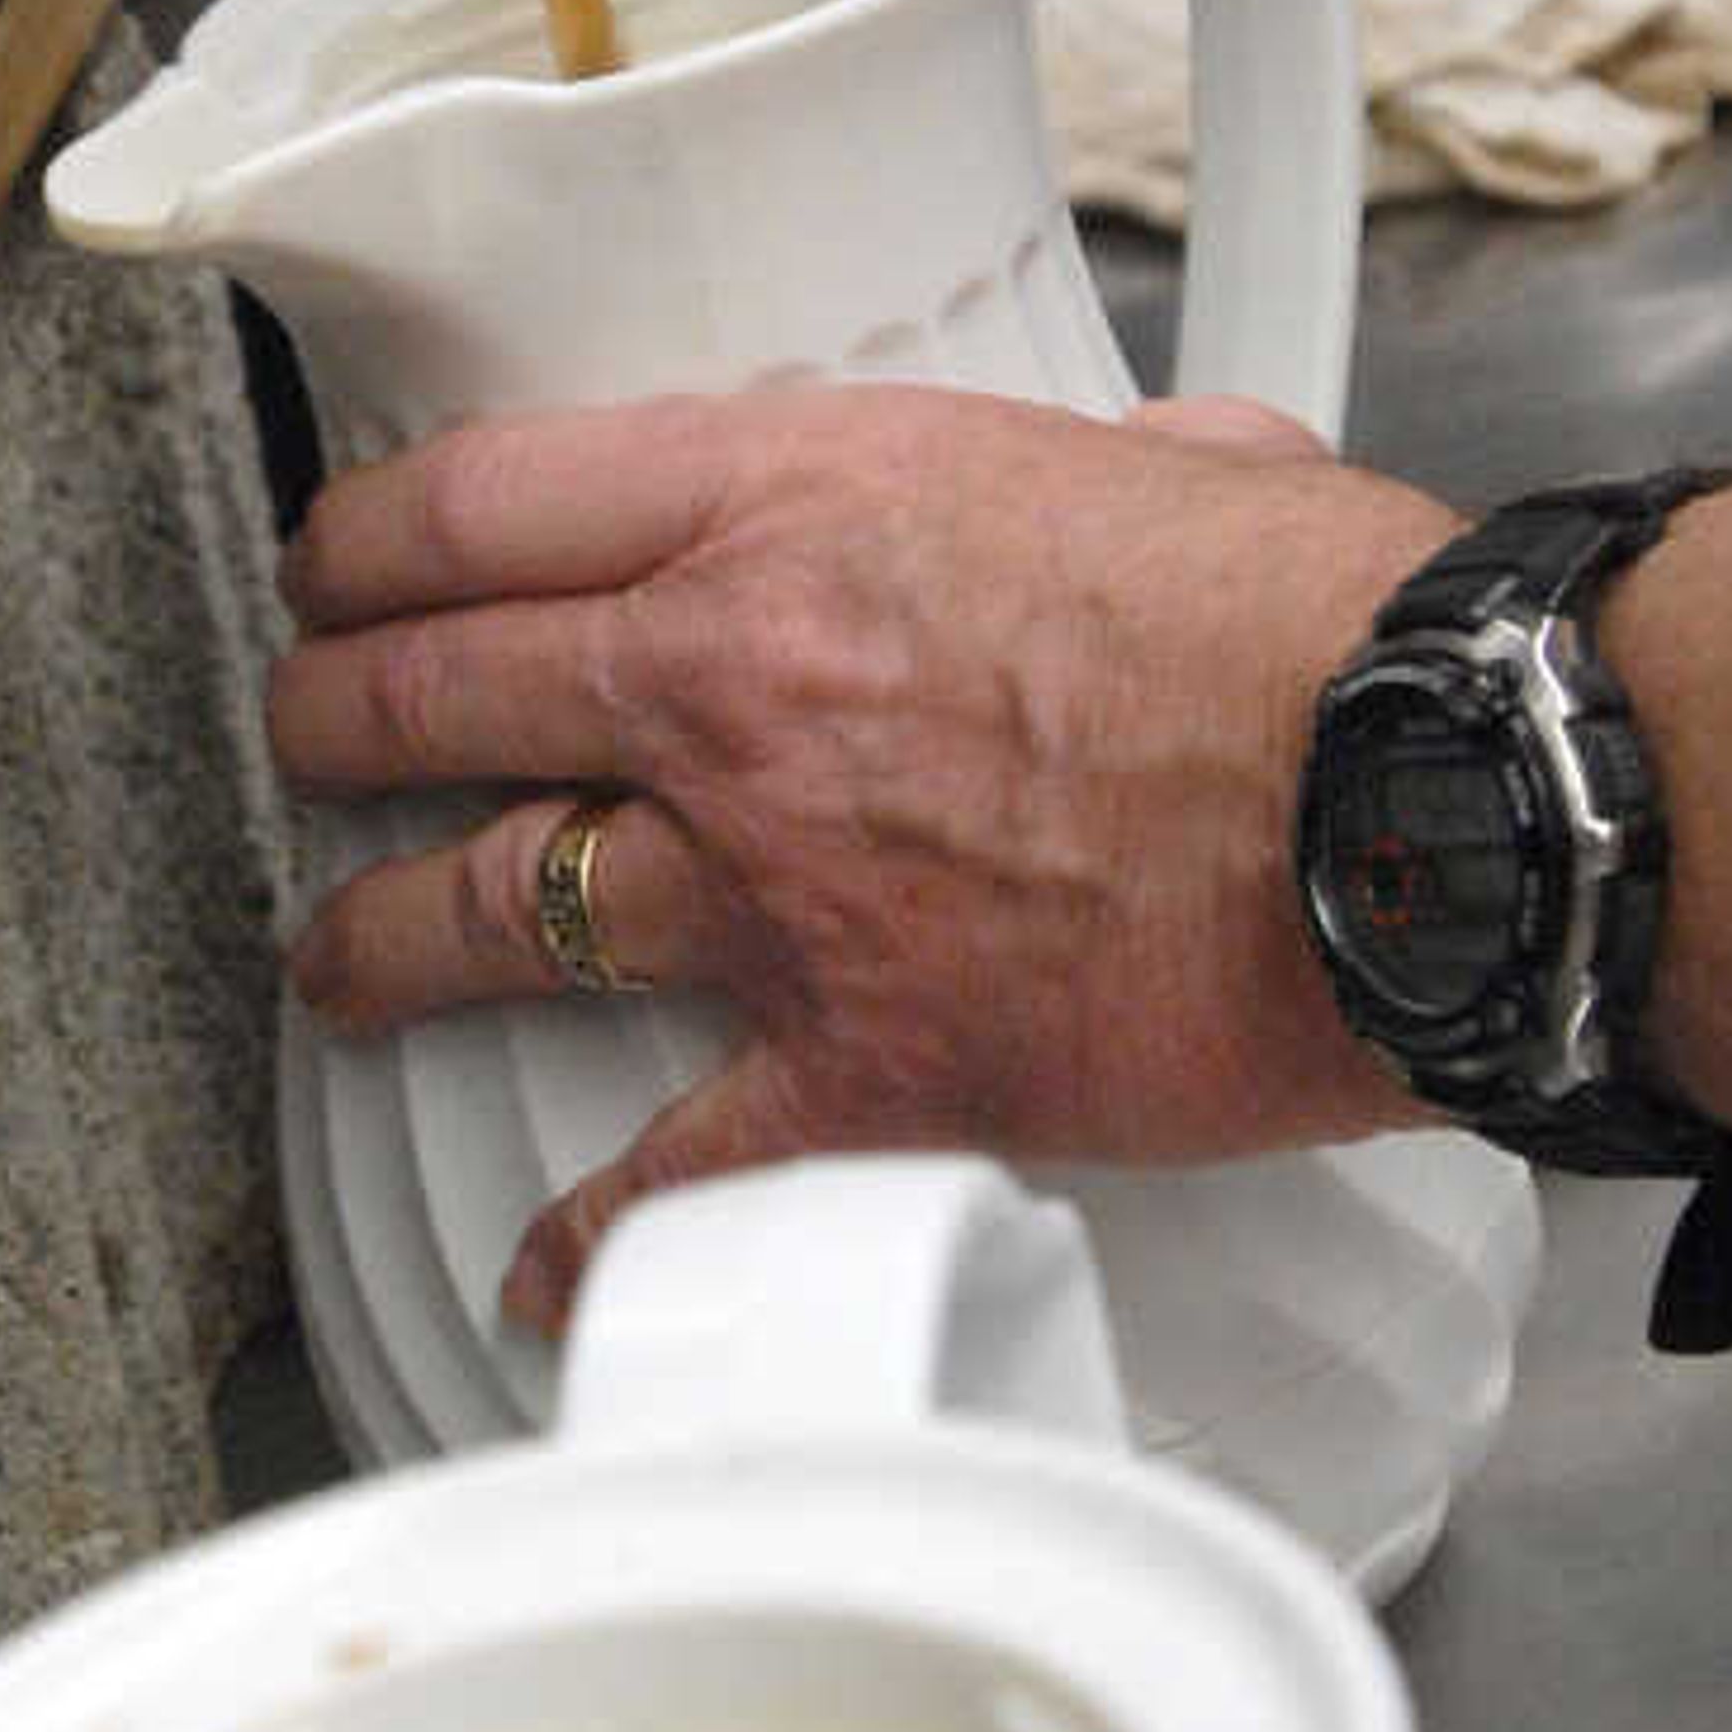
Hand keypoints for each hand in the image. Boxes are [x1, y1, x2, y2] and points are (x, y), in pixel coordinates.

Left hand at [270, 380, 1449, 1332]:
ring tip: (336, 962)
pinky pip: (669, 1166)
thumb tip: (1146, 476)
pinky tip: (533, 1267)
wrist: (1426, 795)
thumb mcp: (1177, 464)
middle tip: (306, 736)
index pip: (489, 504)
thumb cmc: (1332, 631)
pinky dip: (588, 1236)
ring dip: (380, 941)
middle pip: (438, 691)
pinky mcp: (865, 1063)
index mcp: (799, 505)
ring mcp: (781, 883)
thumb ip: (1095, 474)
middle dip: (333, 718)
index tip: (341, 569)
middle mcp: (740, 681)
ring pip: (489, 908)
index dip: (372, 543)